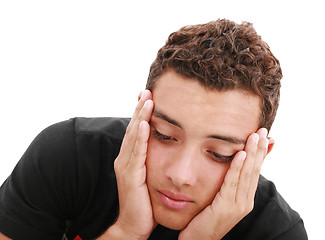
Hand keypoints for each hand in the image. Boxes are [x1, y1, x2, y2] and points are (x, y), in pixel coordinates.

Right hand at [107, 90, 155, 238]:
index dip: (142, 112)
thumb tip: (168, 145)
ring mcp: (126, 167)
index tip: (149, 95)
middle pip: (134, 128)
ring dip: (140, 116)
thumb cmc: (145, 201)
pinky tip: (143, 124)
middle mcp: (126, 159)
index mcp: (132, 158)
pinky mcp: (130, 176)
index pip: (137, 130)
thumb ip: (154, 159)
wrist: (135, 224)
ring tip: (147, 100)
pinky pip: (136, 154)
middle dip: (140, 109)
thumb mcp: (151, 175)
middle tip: (148, 90)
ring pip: (133, 136)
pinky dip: (139, 137)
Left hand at [179, 128, 269, 239]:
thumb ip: (226, 183)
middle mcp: (245, 202)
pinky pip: (232, 183)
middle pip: (255, 170)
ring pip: (247, 175)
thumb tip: (230, 166)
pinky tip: (240, 154)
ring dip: (252, 153)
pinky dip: (237, 167)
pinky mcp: (225, 208)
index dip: (261, 153)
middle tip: (262, 129)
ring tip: (254, 136)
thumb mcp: (218, 199)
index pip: (255, 171)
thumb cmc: (204, 220)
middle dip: (259, 149)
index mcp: (245, 199)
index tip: (264, 136)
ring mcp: (237, 206)